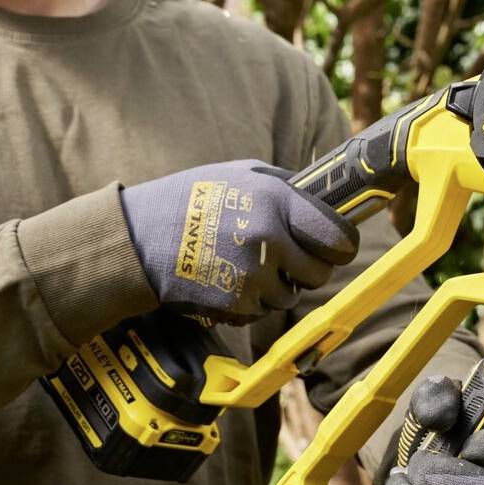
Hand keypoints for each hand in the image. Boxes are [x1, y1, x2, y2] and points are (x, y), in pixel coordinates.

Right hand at [119, 159, 357, 326]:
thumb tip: (330, 203)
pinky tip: (227, 279)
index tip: (337, 248)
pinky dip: (251, 301)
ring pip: (290, 296)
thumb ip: (288, 188)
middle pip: (320, 273)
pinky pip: (262, 311)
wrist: (141, 236)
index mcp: (276, 200)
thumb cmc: (194, 198)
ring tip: (244, 264)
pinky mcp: (235, 303)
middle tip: (286, 258)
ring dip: (276, 286)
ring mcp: (252, 274)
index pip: (339, 237)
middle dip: (308, 268)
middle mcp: (269, 238)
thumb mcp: (243, 173)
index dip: (343, 246)